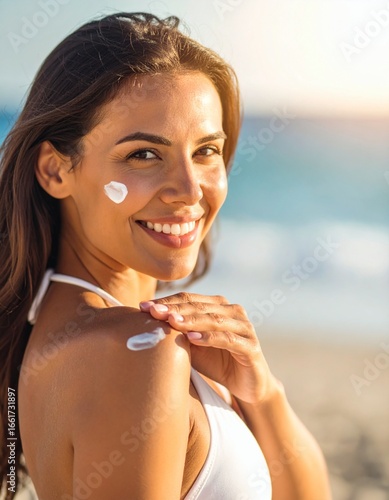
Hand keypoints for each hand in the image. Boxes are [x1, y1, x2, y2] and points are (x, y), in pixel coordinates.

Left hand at [139, 293, 279, 403]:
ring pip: (213, 319)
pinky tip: (192, 338)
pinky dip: (209, 337)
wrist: (247, 385)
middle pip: (199, 306)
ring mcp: (244, 327)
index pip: (188, 299)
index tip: (142, 307)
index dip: (166, 301)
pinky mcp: (251, 346)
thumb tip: (145, 324)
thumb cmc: (216, 362)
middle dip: (174, 308)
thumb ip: (177, 333)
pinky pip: (228, 339)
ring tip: (169, 321)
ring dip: (190, 320)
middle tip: (152, 311)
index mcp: (218, 306)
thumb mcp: (192, 346)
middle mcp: (233, 311)